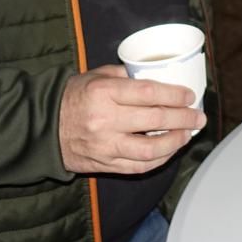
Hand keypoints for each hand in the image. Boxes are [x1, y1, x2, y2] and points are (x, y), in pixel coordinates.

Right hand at [58, 65, 206, 174]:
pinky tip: (170, 151)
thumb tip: (157, 76)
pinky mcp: (104, 165)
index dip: (175, 95)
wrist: (43, 128)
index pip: (149, 93)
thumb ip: (125, 75)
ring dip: (176, 142)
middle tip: (198, 116)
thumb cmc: (72, 97)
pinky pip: (139, 166)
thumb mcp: (95, 76)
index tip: (190, 95)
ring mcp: (105, 146)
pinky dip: (159, 160)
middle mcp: (105, 120)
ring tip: (188, 134)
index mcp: (104, 92)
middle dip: (184, 118)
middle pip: (156, 120)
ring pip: (151, 149)